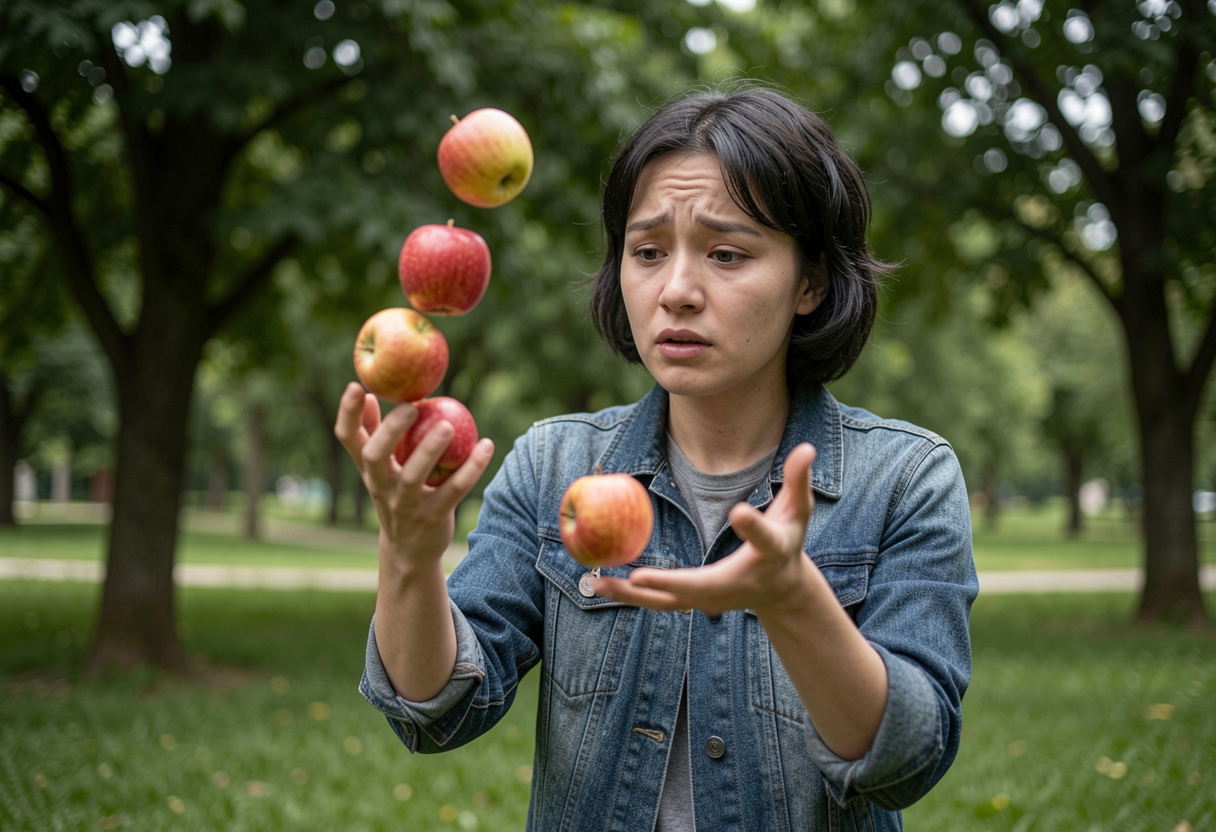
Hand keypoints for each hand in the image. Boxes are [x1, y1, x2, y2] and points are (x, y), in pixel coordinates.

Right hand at [333, 381, 493, 566]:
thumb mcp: (380, 469)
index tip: (355, 386)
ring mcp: (406, 503)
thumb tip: (367, 393)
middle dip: (390, 430)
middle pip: (375, 456)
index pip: (348, 438)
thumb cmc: (396, 495)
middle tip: (411, 406)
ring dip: (429, 449)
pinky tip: (487, 445)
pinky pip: (454, 490)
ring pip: (413, 476)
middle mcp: (381, 485)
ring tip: (447, 425)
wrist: (409, 551)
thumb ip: (374, 433)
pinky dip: (472, 468)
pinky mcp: (434, 515)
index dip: (347, 413)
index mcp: (368, 469)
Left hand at [595, 443, 818, 617]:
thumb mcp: (798, 509)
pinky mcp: (696, 602)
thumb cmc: (788, 539)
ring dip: (634, 596)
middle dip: (668, 584)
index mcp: (769, 552)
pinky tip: (599, 586)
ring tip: (598, 584)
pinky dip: (631, 596)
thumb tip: (808, 447)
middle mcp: (737, 581)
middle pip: (701, 586)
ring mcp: (714, 598)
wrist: (782, 589)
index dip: (754, 525)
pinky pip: (659, 602)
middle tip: (636, 577)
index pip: (764, 538)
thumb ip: (798, 479)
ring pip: (670, 602)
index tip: (738, 510)